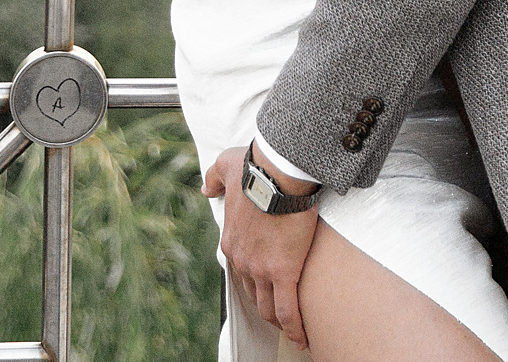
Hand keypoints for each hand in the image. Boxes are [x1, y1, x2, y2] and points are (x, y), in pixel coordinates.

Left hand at [209, 146, 318, 346]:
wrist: (276, 174)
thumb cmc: (254, 168)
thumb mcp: (224, 168)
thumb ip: (213, 178)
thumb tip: (205, 188)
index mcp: (231, 243)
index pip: (240, 271)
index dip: (252, 281)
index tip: (263, 285)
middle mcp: (242, 261)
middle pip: (252, 294)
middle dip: (265, 305)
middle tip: (277, 312)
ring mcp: (261, 269)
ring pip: (268, 307)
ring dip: (278, 322)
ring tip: (291, 330)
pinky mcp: (284, 272)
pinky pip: (287, 310)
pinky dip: (294, 328)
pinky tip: (302, 338)